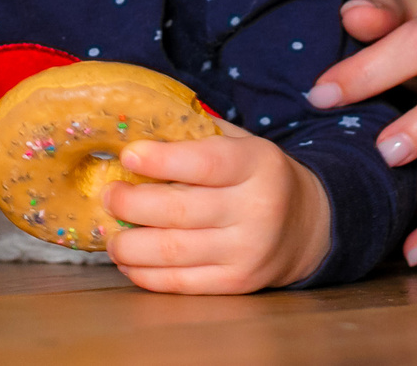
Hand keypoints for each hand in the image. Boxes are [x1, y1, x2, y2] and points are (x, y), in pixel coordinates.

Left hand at [101, 126, 331, 293]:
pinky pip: (180, 283)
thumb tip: (133, 132)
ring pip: (174, 252)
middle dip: (131, 205)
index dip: (161, 160)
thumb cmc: (257, 176)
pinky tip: (128, 261)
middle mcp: (257, 209)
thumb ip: (195, 137)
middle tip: (109, 196)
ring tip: (111, 235)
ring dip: (130, 245)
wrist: (307, 226)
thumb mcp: (240, 143)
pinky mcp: (237, 284)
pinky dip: (145, 274)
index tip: (127, 156)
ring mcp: (247, 252)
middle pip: (179, 211)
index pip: (205, 163)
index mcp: (257, 164)